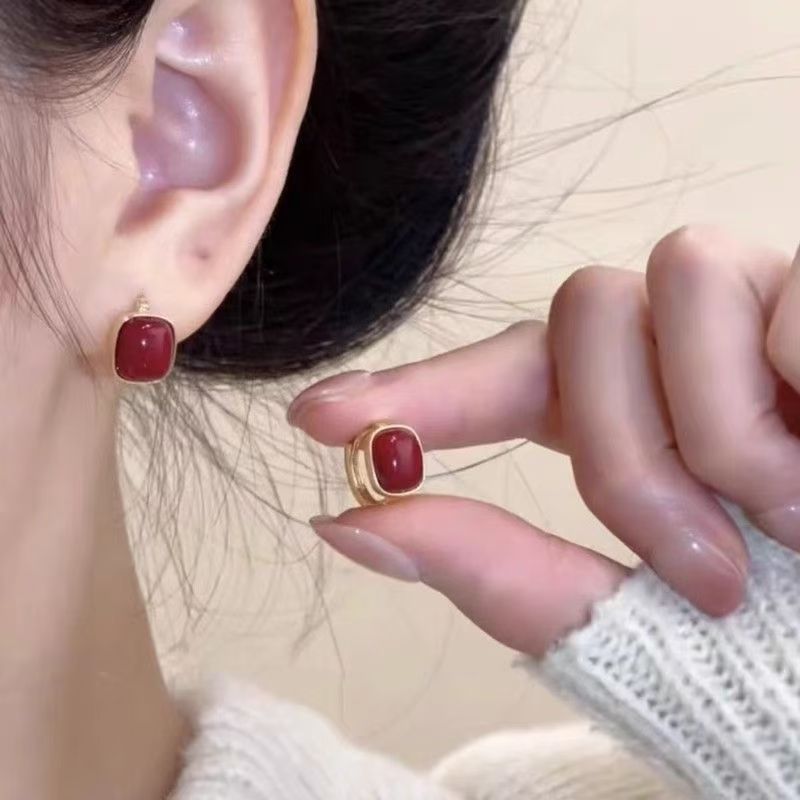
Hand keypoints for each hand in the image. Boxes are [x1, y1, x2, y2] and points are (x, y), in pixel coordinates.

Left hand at [288, 226, 799, 656]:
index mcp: (638, 422)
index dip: (418, 388)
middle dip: (621, 449)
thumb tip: (343, 519)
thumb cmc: (787, 658)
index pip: (509, 374)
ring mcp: (771, 308)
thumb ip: (495, 570)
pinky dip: (799, 393)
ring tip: (795, 516)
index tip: (318, 417)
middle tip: (701, 567)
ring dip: (713, 427)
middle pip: (581, 314)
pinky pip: (782, 292)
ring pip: (667, 278)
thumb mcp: (632, 626)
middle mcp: (690, 350)